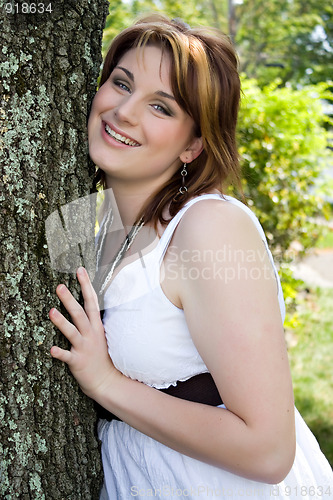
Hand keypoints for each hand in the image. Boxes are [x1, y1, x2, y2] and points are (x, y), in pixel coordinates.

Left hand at [49, 266, 118, 399]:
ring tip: (51, 311)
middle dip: (70, 299)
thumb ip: (92, 319)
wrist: (107, 381)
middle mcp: (91, 334)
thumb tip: (86, 302)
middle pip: (80, 313)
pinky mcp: (78, 362)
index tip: (80, 270)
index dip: (86, 285)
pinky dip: (60, 353)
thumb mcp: (100, 333)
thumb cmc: (101, 356)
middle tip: (60, 286)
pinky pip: (68, 356)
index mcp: (96, 326)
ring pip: (72, 332)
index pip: (91, 301)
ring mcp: (84, 347)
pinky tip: (51, 349)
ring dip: (62, 322)